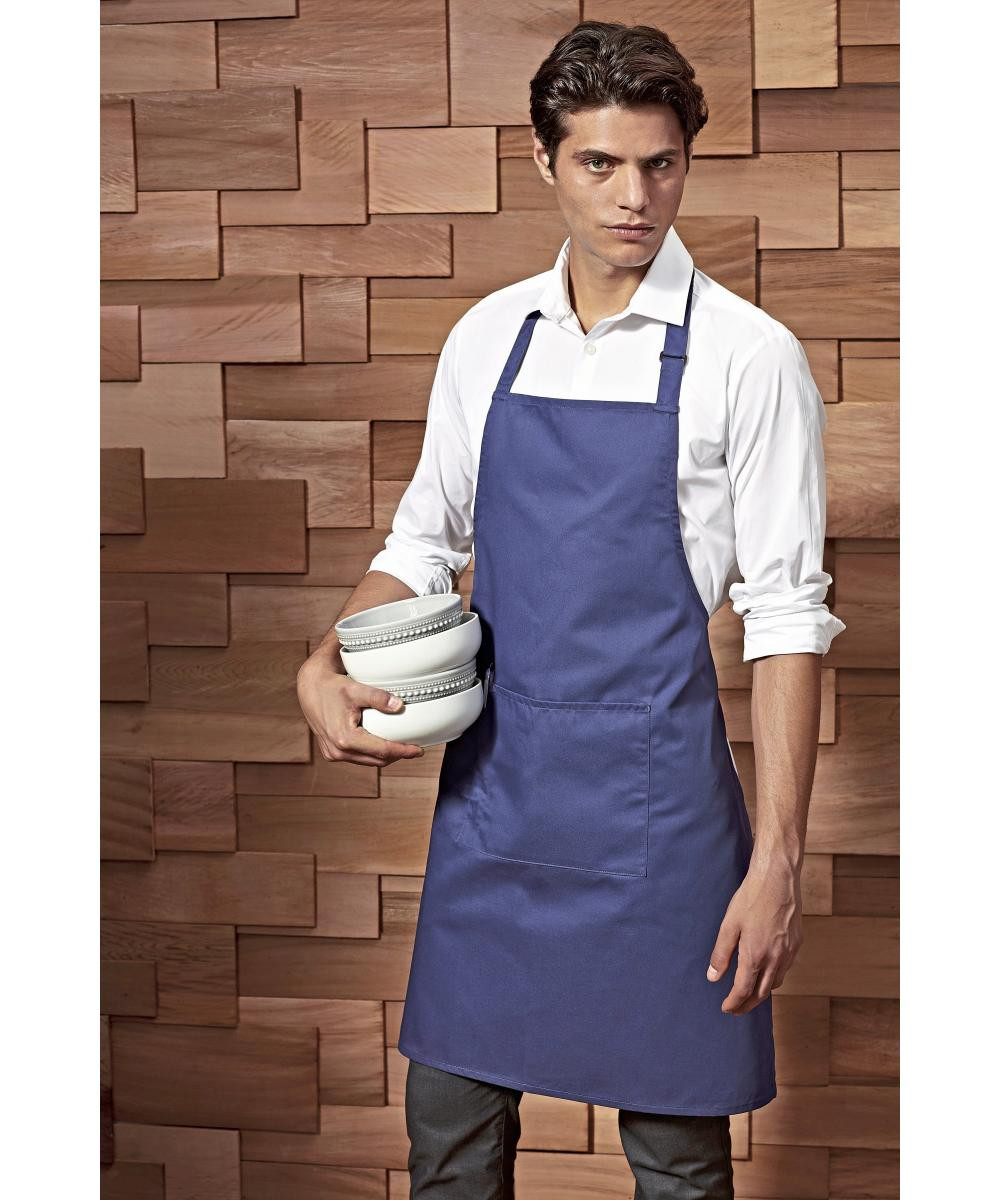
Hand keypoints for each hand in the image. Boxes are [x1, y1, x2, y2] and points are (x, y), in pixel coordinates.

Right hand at [296, 658, 425, 766]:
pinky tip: (382, 745)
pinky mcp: (331, 752)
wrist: (310, 687)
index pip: (382, 751)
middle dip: (397, 756)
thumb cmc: (332, 686)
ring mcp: (333, 754)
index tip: (419, 751)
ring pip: (367, 761)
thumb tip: (400, 705)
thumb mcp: (356, 689)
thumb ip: (378, 697)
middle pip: (377, 760)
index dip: (403, 752)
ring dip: (385, 756)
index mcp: (345, 739)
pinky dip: (371, 754)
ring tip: (402, 748)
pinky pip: (357, 758)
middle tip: (415, 749)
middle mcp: (338, 751)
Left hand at [705, 860, 802, 1014]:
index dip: (734, 1002)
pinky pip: (786, 968)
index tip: (726, 1008)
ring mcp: (789, 952)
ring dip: (762, 992)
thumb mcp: (729, 925)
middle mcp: (776, 958)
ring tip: (750, 993)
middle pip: (762, 993)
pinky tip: (767, 971)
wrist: (777, 879)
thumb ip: (720, 954)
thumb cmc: (751, 898)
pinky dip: (774, 977)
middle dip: (748, 1004)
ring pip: (776, 983)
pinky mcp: (797, 943)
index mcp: (755, 956)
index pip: (744, 990)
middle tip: (736, 1008)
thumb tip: (713, 977)